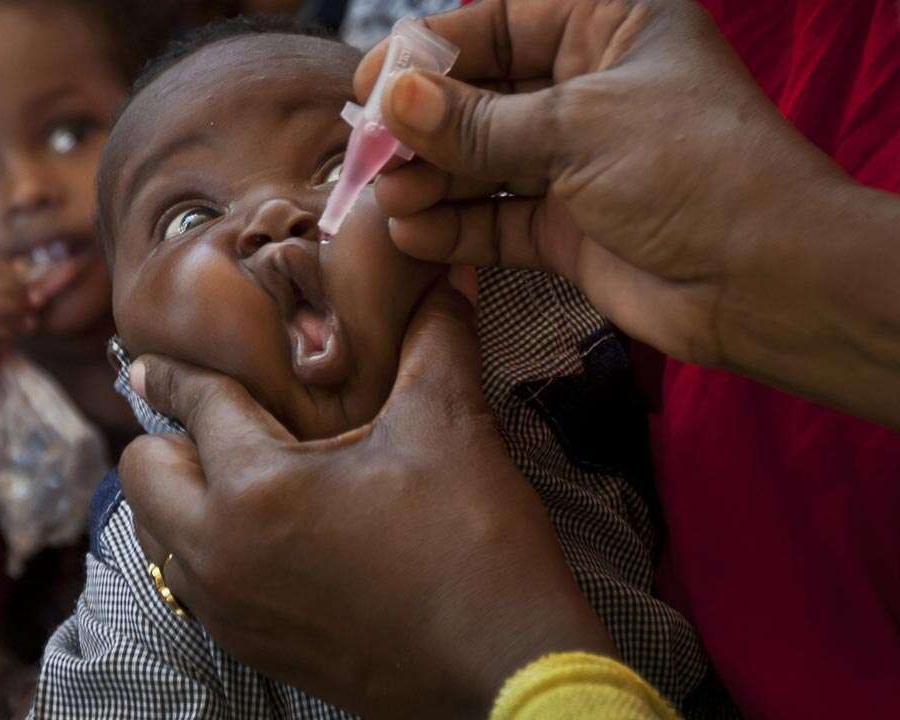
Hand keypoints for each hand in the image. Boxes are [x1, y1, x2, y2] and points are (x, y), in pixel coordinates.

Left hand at [121, 279, 614, 717]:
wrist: (504, 669)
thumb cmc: (474, 547)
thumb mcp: (450, 428)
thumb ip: (434, 339)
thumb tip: (447, 274)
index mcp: (256, 488)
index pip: (194, 404)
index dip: (178, 371)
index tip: (151, 361)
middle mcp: (219, 552)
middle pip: (141, 473)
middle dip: (169, 437)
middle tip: (220, 422)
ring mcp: (229, 608)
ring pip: (155, 534)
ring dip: (180, 496)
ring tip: (237, 475)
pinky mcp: (249, 646)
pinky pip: (189, 583)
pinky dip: (204, 548)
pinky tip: (261, 534)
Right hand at [357, 0, 850, 370]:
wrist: (764, 282)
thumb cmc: (694, 171)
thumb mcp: (575, 128)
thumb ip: (476, 122)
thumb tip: (393, 100)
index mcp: (610, 25)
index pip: (500, 24)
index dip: (432, 51)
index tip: (373, 83)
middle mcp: (589, 88)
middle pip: (481, 96)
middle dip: (424, 126)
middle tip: (371, 154)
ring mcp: (577, 161)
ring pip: (482, 161)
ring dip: (432, 180)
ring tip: (390, 199)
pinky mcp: (568, 227)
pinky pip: (497, 220)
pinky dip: (455, 227)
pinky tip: (414, 235)